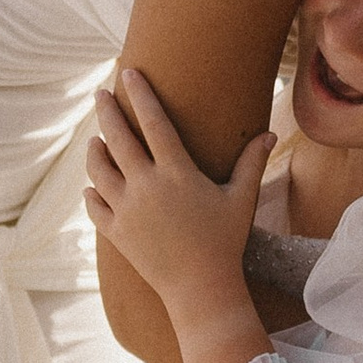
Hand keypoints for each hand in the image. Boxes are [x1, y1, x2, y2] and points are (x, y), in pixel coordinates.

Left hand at [83, 68, 271, 339]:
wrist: (201, 289)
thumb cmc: (225, 242)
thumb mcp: (241, 200)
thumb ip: (251, 163)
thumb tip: (270, 132)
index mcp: (176, 172)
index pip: (153, 121)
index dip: (140, 94)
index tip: (128, 72)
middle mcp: (145, 186)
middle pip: (116, 137)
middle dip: (106, 110)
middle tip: (101, 93)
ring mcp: (126, 210)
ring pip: (98, 169)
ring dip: (95, 150)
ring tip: (97, 139)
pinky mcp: (115, 232)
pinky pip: (94, 205)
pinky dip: (92, 191)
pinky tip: (93, 185)